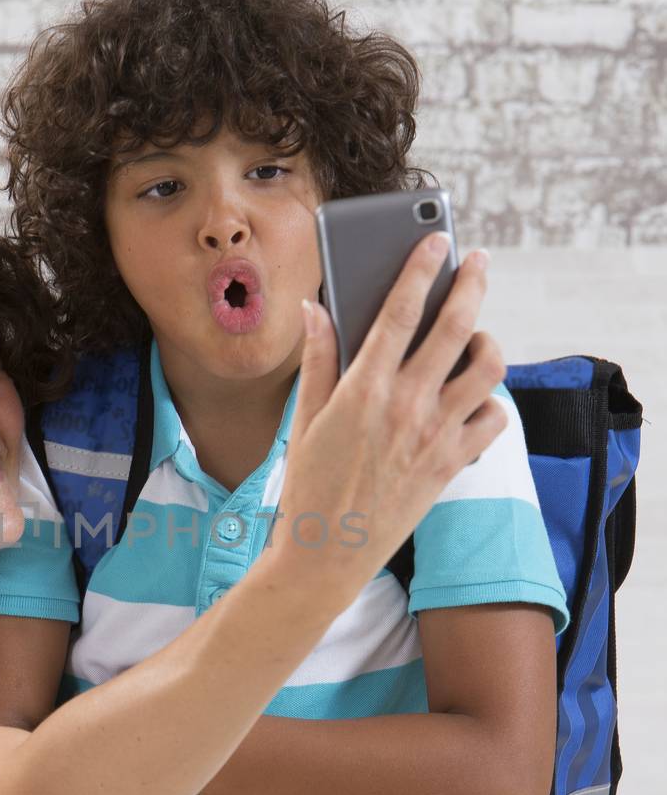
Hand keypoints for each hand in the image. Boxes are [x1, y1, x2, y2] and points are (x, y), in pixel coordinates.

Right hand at [273, 236, 506, 608]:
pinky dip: (489, 402)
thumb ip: (317, 359)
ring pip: (487, 370)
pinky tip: (472, 397)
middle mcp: (407, 407)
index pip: (401, 312)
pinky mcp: (452, 465)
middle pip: (456, 328)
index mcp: (364, 388)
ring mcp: (435, 436)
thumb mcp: (304, 419)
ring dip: (488, 343)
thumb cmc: (308, 486)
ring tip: (477, 336)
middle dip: (472, 284)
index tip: (434, 240)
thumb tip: (317, 309)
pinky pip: (491, 419)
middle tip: (478, 261)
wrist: (327, 554)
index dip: (420, 268)